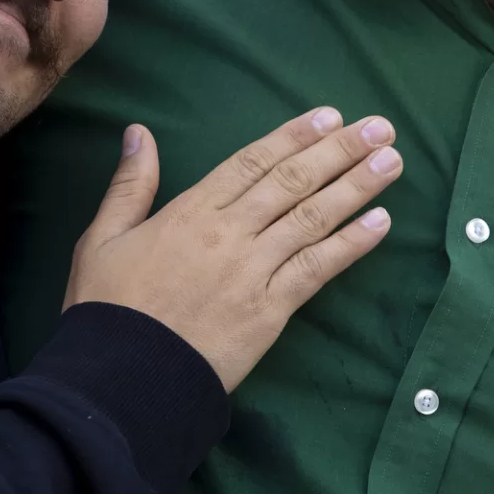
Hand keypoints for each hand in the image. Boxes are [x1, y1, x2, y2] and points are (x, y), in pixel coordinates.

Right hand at [65, 107, 398, 391]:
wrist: (122, 378)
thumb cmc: (107, 309)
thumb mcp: (102, 238)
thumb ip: (129, 185)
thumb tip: (139, 133)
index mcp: (190, 211)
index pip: (252, 162)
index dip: (293, 136)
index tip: (329, 116)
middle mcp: (229, 233)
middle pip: (292, 181)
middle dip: (340, 151)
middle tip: (381, 127)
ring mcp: (254, 271)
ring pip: (313, 218)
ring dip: (356, 187)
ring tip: (392, 162)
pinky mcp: (270, 311)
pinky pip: (317, 270)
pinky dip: (351, 244)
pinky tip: (380, 223)